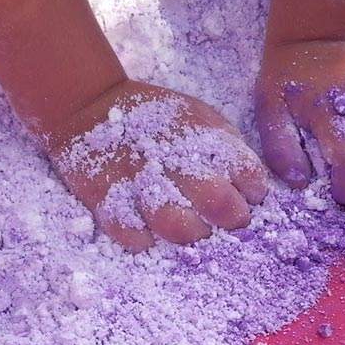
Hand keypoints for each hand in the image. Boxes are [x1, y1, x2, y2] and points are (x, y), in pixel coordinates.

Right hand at [48, 80, 268, 249]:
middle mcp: (173, 158)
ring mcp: (138, 179)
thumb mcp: (201, 120)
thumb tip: (253, 191)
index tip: (246, 198)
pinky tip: (147, 232)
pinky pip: (128, 230)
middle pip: (217, 201)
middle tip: (225, 222)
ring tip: (191, 230)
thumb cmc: (160, 122)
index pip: (247, 173)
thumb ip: (227, 151)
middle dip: (230, 220)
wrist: (91, 107)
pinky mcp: (105, 195)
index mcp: (202, 136)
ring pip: (175, 222)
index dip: (252, 193)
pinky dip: (141, 237)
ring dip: (189, 233)